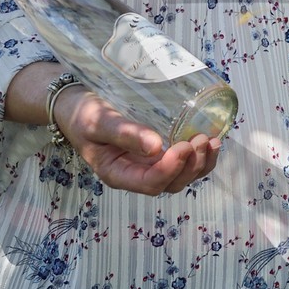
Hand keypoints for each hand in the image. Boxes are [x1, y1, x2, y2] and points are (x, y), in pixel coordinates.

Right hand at [55, 87, 221, 194]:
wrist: (75, 106)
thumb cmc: (82, 115)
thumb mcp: (98, 122)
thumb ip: (125, 134)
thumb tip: (156, 147)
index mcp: (118, 174)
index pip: (150, 183)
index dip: (171, 169)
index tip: (183, 146)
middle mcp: (135, 174)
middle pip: (171, 183)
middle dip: (191, 166)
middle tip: (203, 140)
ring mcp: (147, 164)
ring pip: (181, 176)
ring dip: (200, 163)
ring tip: (213, 141)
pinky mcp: (156, 152)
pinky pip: (182, 162)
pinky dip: (199, 155)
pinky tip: (211, 140)